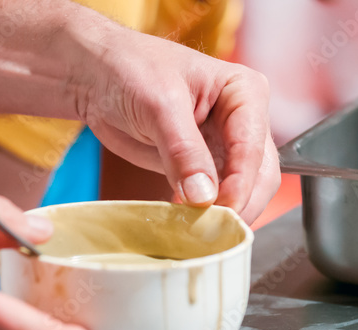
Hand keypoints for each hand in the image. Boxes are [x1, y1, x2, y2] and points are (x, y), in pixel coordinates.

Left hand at [76, 26, 280, 223]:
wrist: (98, 77)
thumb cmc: (131, 70)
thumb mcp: (159, 105)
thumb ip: (183, 150)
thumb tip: (204, 196)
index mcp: (245, 92)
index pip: (253, 148)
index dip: (240, 184)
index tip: (219, 210)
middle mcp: (244, 121)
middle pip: (259, 176)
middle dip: (238, 205)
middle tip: (209, 230)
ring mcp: (225, 147)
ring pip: (242, 192)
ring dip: (223, 215)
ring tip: (195, 230)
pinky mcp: (204, 169)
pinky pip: (214, 199)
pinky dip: (204, 216)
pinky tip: (185, 222)